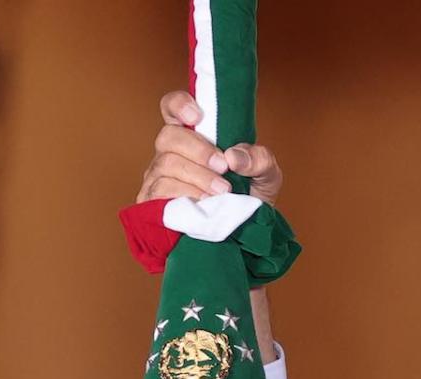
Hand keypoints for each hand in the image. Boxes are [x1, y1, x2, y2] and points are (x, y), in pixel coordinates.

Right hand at [136, 91, 282, 204]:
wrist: (246, 232)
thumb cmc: (252, 196)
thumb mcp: (267, 174)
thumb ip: (259, 158)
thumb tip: (233, 156)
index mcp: (193, 136)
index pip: (172, 107)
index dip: (178, 104)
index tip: (197, 116)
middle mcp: (171, 153)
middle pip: (169, 136)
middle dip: (198, 151)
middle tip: (224, 168)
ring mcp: (158, 177)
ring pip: (166, 165)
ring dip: (198, 177)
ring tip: (222, 192)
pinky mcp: (153, 203)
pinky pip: (159, 192)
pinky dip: (185, 196)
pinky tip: (204, 204)